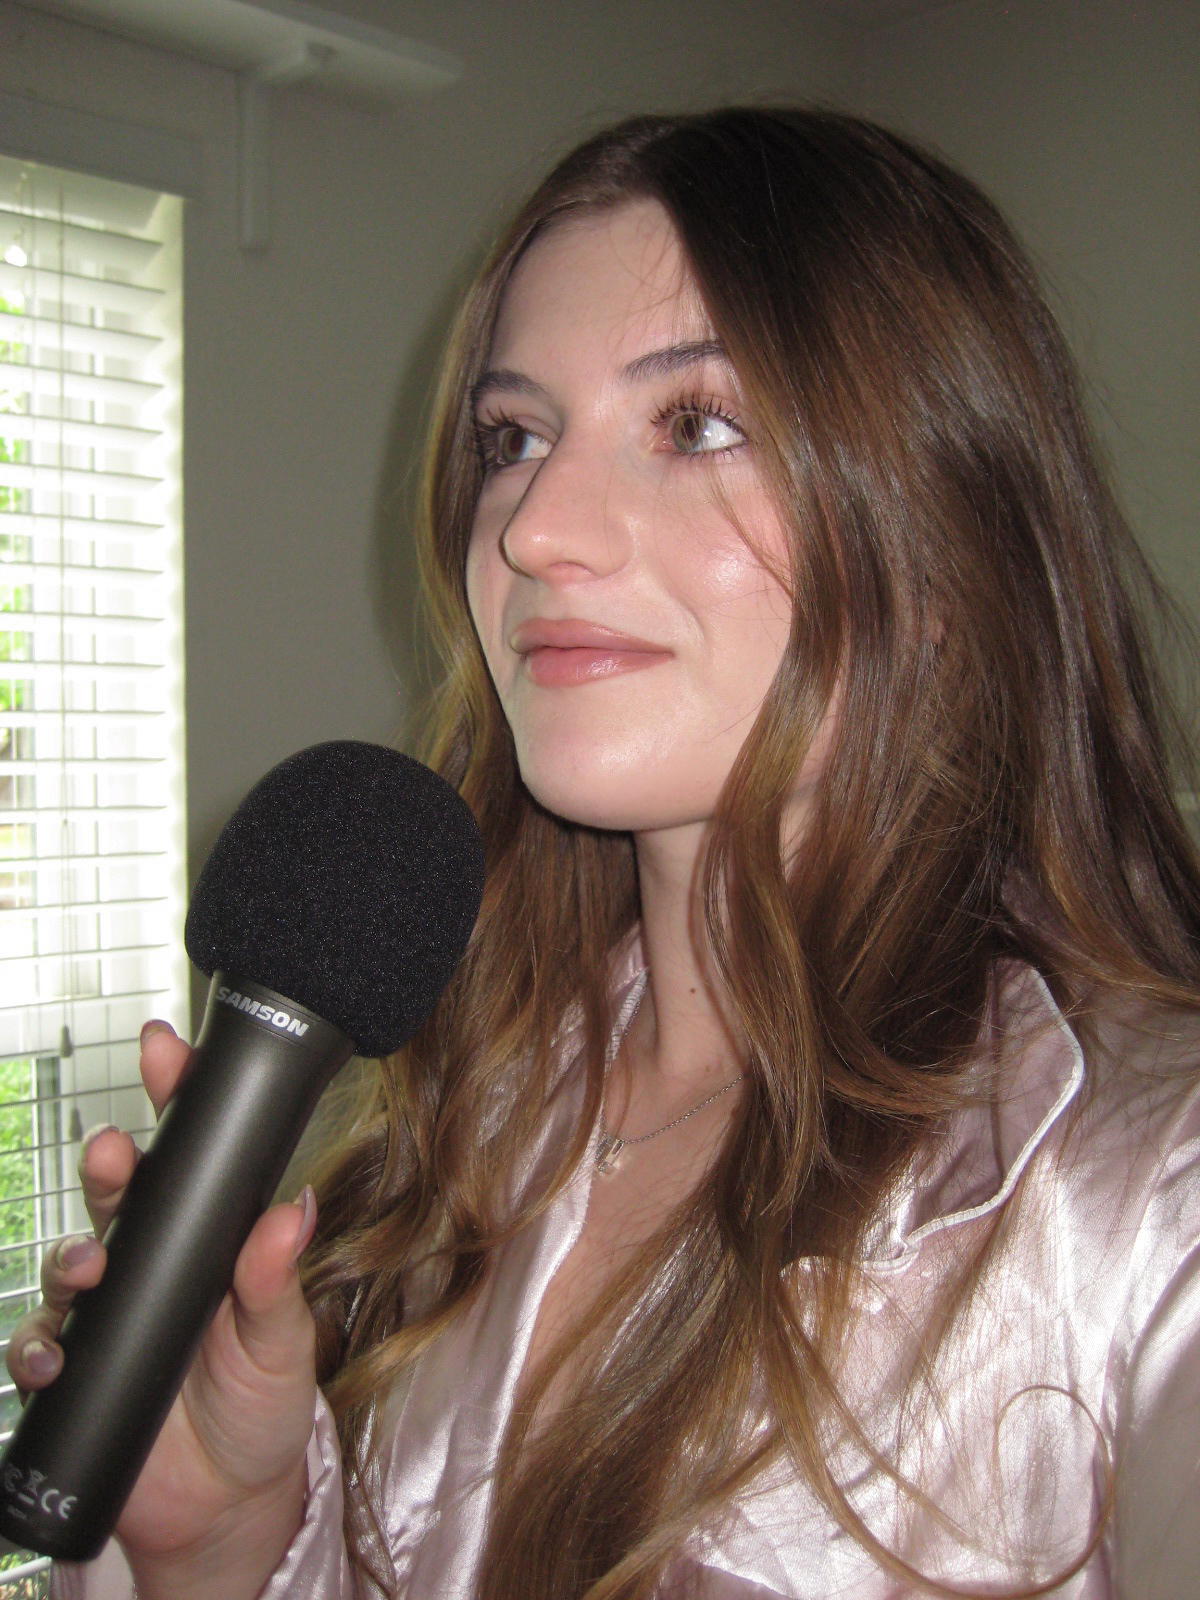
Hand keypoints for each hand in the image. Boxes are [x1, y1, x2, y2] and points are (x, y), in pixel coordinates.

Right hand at [4, 1022, 318, 1599]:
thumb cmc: (262, 1404)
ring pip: (71, 1260)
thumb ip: (276, 1282)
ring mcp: (109, 1312)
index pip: (191, 1156)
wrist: (228, 1503)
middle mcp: (153, 1261)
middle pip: (118, 1194)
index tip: (166, 1048)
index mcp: (208, 1238)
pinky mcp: (77, 1370)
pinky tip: (54, 1355)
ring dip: (71, 1253)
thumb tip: (292, 1211)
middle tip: (114, 1153)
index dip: (174, 1096)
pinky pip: (40, 1346)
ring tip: (90, 1264)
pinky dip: (38, 1346)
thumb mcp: (283, 1342)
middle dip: (108, 1164)